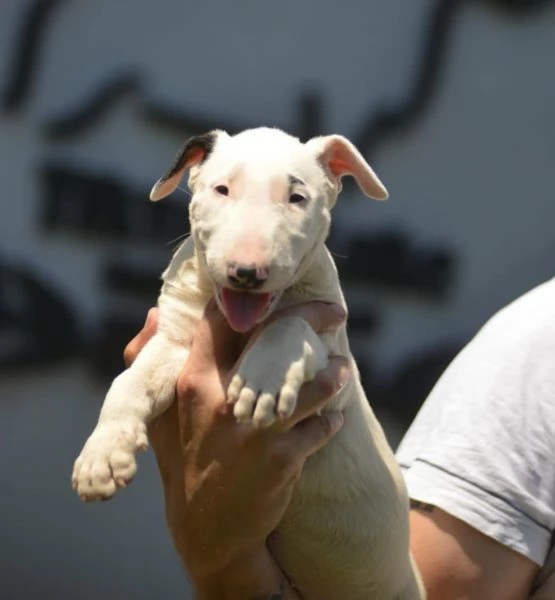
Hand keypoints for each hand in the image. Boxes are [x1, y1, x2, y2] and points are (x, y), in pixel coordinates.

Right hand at [124, 301, 349, 591]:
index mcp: (194, 384)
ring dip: (334, 373)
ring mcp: (257, 432)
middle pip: (277, 343)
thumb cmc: (183, 462)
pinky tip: (333, 417)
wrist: (206, 531)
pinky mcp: (284, 459)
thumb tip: (154, 313)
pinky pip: (321, 427)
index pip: (223, 321)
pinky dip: (331, 419)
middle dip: (312, 320)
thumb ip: (148, 362)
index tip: (279, 294)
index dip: (253, 301)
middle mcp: (226, 402)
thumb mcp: (159, 415)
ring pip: (312, 385)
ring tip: (343, 367)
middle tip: (335, 312)